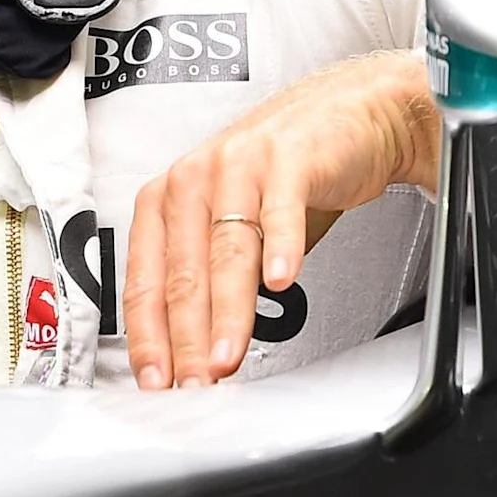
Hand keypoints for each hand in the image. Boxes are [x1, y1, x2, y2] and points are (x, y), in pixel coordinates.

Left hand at [124, 51, 438, 388]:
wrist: (349, 114)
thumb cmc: (285, 173)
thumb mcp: (233, 225)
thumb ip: (209, 280)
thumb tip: (192, 351)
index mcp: (168, 199)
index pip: (147, 279)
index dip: (149, 336)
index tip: (157, 379)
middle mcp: (194, 179)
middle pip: (184, 272)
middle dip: (188, 338)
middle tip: (197, 382)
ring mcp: (239, 164)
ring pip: (227, 249)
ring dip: (228, 310)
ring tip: (229, 353)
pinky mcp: (288, 157)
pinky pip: (281, 208)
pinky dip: (281, 247)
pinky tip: (281, 280)